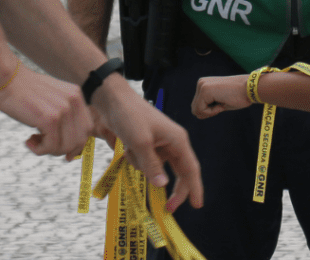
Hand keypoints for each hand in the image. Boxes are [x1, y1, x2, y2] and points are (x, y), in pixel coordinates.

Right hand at [0, 64, 94, 157]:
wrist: (7, 78)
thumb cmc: (24, 91)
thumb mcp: (52, 98)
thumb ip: (64, 114)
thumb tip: (71, 145)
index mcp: (76, 95)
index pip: (87, 129)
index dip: (78, 145)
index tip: (67, 154)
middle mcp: (73, 101)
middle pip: (80, 140)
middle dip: (63, 150)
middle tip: (45, 147)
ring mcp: (63, 109)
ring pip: (66, 146)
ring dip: (49, 150)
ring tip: (34, 140)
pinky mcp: (50, 118)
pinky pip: (51, 147)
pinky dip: (39, 150)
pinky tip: (29, 140)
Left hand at [91, 80, 203, 213]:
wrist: (112, 99)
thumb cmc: (130, 116)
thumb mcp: (140, 142)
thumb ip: (152, 165)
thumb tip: (162, 185)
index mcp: (177, 140)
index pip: (191, 169)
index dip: (194, 188)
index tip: (196, 206)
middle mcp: (171, 142)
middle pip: (179, 172)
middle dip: (172, 189)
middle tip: (167, 209)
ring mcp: (159, 144)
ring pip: (157, 168)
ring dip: (143, 167)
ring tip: (131, 151)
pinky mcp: (146, 144)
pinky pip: (145, 162)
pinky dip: (136, 160)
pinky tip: (127, 147)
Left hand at [191, 74, 249, 119]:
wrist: (250, 89)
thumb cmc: (238, 97)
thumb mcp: (220, 102)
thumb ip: (208, 105)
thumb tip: (197, 115)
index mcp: (204, 84)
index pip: (197, 106)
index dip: (209, 112)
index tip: (222, 104)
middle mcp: (201, 83)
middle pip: (195, 108)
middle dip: (208, 112)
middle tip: (222, 105)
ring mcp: (202, 85)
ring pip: (196, 110)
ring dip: (210, 112)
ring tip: (222, 104)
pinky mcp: (205, 90)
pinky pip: (201, 110)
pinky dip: (212, 112)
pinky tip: (222, 104)